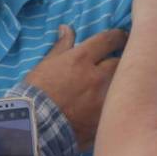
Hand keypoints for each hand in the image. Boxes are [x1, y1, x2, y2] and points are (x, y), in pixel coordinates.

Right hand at [24, 25, 126, 150]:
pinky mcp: (105, 119)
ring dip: (120, 83)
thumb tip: (66, 28)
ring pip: (123, 85)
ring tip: (119, 85)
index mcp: (81, 59)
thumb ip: (62, 46)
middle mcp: (96, 76)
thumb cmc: (36, 93)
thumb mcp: (47, 64)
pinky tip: (114, 106)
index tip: (121, 37)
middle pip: (121, 62)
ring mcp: (103, 99)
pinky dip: (115, 104)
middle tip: (123, 61)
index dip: (118, 36)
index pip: (108, 40)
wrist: (33, 127)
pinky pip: (117, 107)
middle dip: (123, 60)